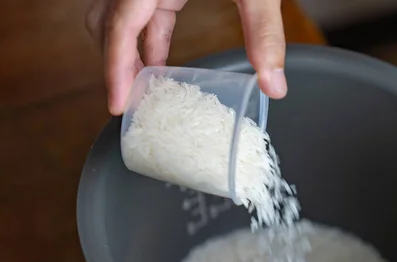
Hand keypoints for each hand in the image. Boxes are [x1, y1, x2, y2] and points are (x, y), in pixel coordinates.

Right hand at [85, 0, 287, 115]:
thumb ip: (264, 32)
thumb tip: (274, 85)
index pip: (121, 25)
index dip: (115, 67)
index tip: (116, 102)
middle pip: (109, 21)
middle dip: (116, 63)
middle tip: (130, 101)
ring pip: (118, 16)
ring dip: (129, 52)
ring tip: (145, 88)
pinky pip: (141, 10)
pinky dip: (148, 38)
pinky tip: (160, 62)